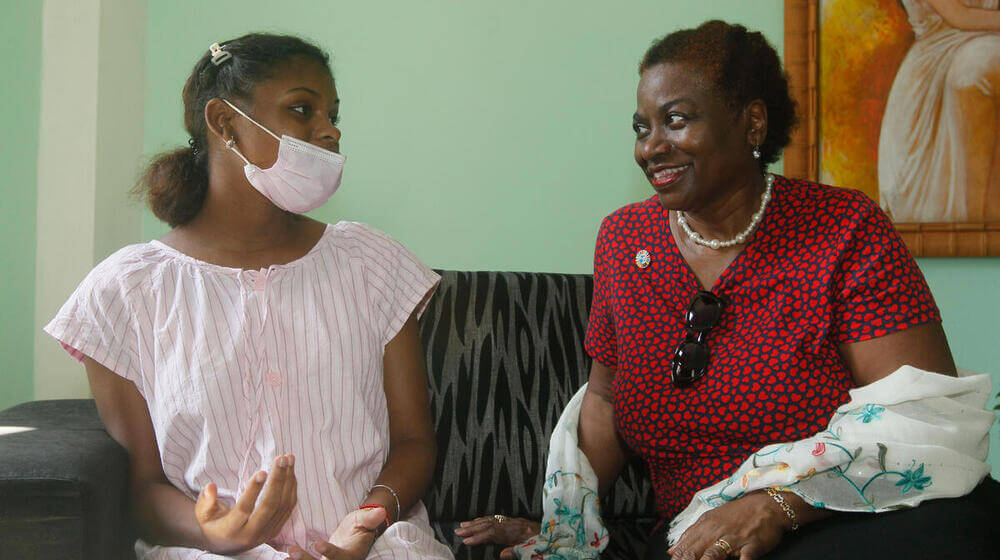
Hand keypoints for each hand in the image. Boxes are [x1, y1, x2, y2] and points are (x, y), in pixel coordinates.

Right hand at [195, 454, 297, 554]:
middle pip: (270, 506)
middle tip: (281, 458)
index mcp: (231, 530)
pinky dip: (291, 488)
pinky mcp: (276, 529)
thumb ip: (206, 501)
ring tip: (289, 458)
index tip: (262, 471)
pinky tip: (290, 471)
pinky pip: (288, 507)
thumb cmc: (213, 524)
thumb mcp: (203, 515)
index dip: (254, 490)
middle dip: (278, 480)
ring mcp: (266, 533)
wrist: (226, 546)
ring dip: (288, 480)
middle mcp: (251, 534)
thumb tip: (211, 486)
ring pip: (283, 505)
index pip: (245, 509)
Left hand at [288, 506, 386, 559]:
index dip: (330, 553)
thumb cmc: (360, 526)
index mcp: (352, 556)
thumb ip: (370, 518)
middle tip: (293, 552)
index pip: (340, 557)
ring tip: (287, 556)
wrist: (355, 536)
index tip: (318, 544)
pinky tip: (285, 559)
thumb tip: (381, 511)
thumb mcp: (364, 520)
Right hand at [455, 514, 540, 557]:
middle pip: (491, 524)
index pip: (494, 533)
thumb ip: (519, 553)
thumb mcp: (536, 552)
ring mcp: (516, 522)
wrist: (563, 537)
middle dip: (473, 527)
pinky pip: (498, 519)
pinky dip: (486, 520)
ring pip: (493, 520)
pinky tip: (479, 522)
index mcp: (520, 532)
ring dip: (477, 523)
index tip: (466, 541)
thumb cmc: (548, 545)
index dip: (479, 537)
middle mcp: (516, 524)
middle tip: (458, 531)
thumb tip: (502, 554)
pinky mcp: (518, 523)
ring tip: (462, 525)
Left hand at [668, 491, 789, 559]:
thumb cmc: (739, 513)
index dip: (678, 557)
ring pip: (713, 555)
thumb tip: (672, 550)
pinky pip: (744, 558)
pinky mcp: (752, 545)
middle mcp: (716, 532)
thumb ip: (691, 534)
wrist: (768, 504)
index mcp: (705, 526)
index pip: (685, 545)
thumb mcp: (711, 519)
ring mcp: (734, 539)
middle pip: (695, 551)